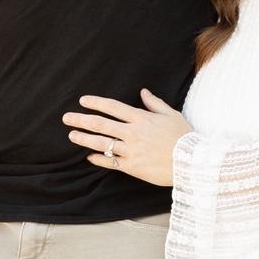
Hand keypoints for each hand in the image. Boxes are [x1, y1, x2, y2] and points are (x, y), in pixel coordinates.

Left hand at [63, 88, 191, 186]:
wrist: (192, 162)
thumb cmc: (184, 137)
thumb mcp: (171, 115)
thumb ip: (154, 103)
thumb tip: (143, 92)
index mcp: (141, 118)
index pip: (112, 107)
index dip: (95, 102)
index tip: (82, 101)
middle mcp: (133, 133)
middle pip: (101, 124)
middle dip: (81, 119)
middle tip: (66, 118)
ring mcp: (131, 150)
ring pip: (102, 143)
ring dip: (84, 139)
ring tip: (72, 135)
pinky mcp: (132, 167)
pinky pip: (111, 162)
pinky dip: (99, 159)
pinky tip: (89, 157)